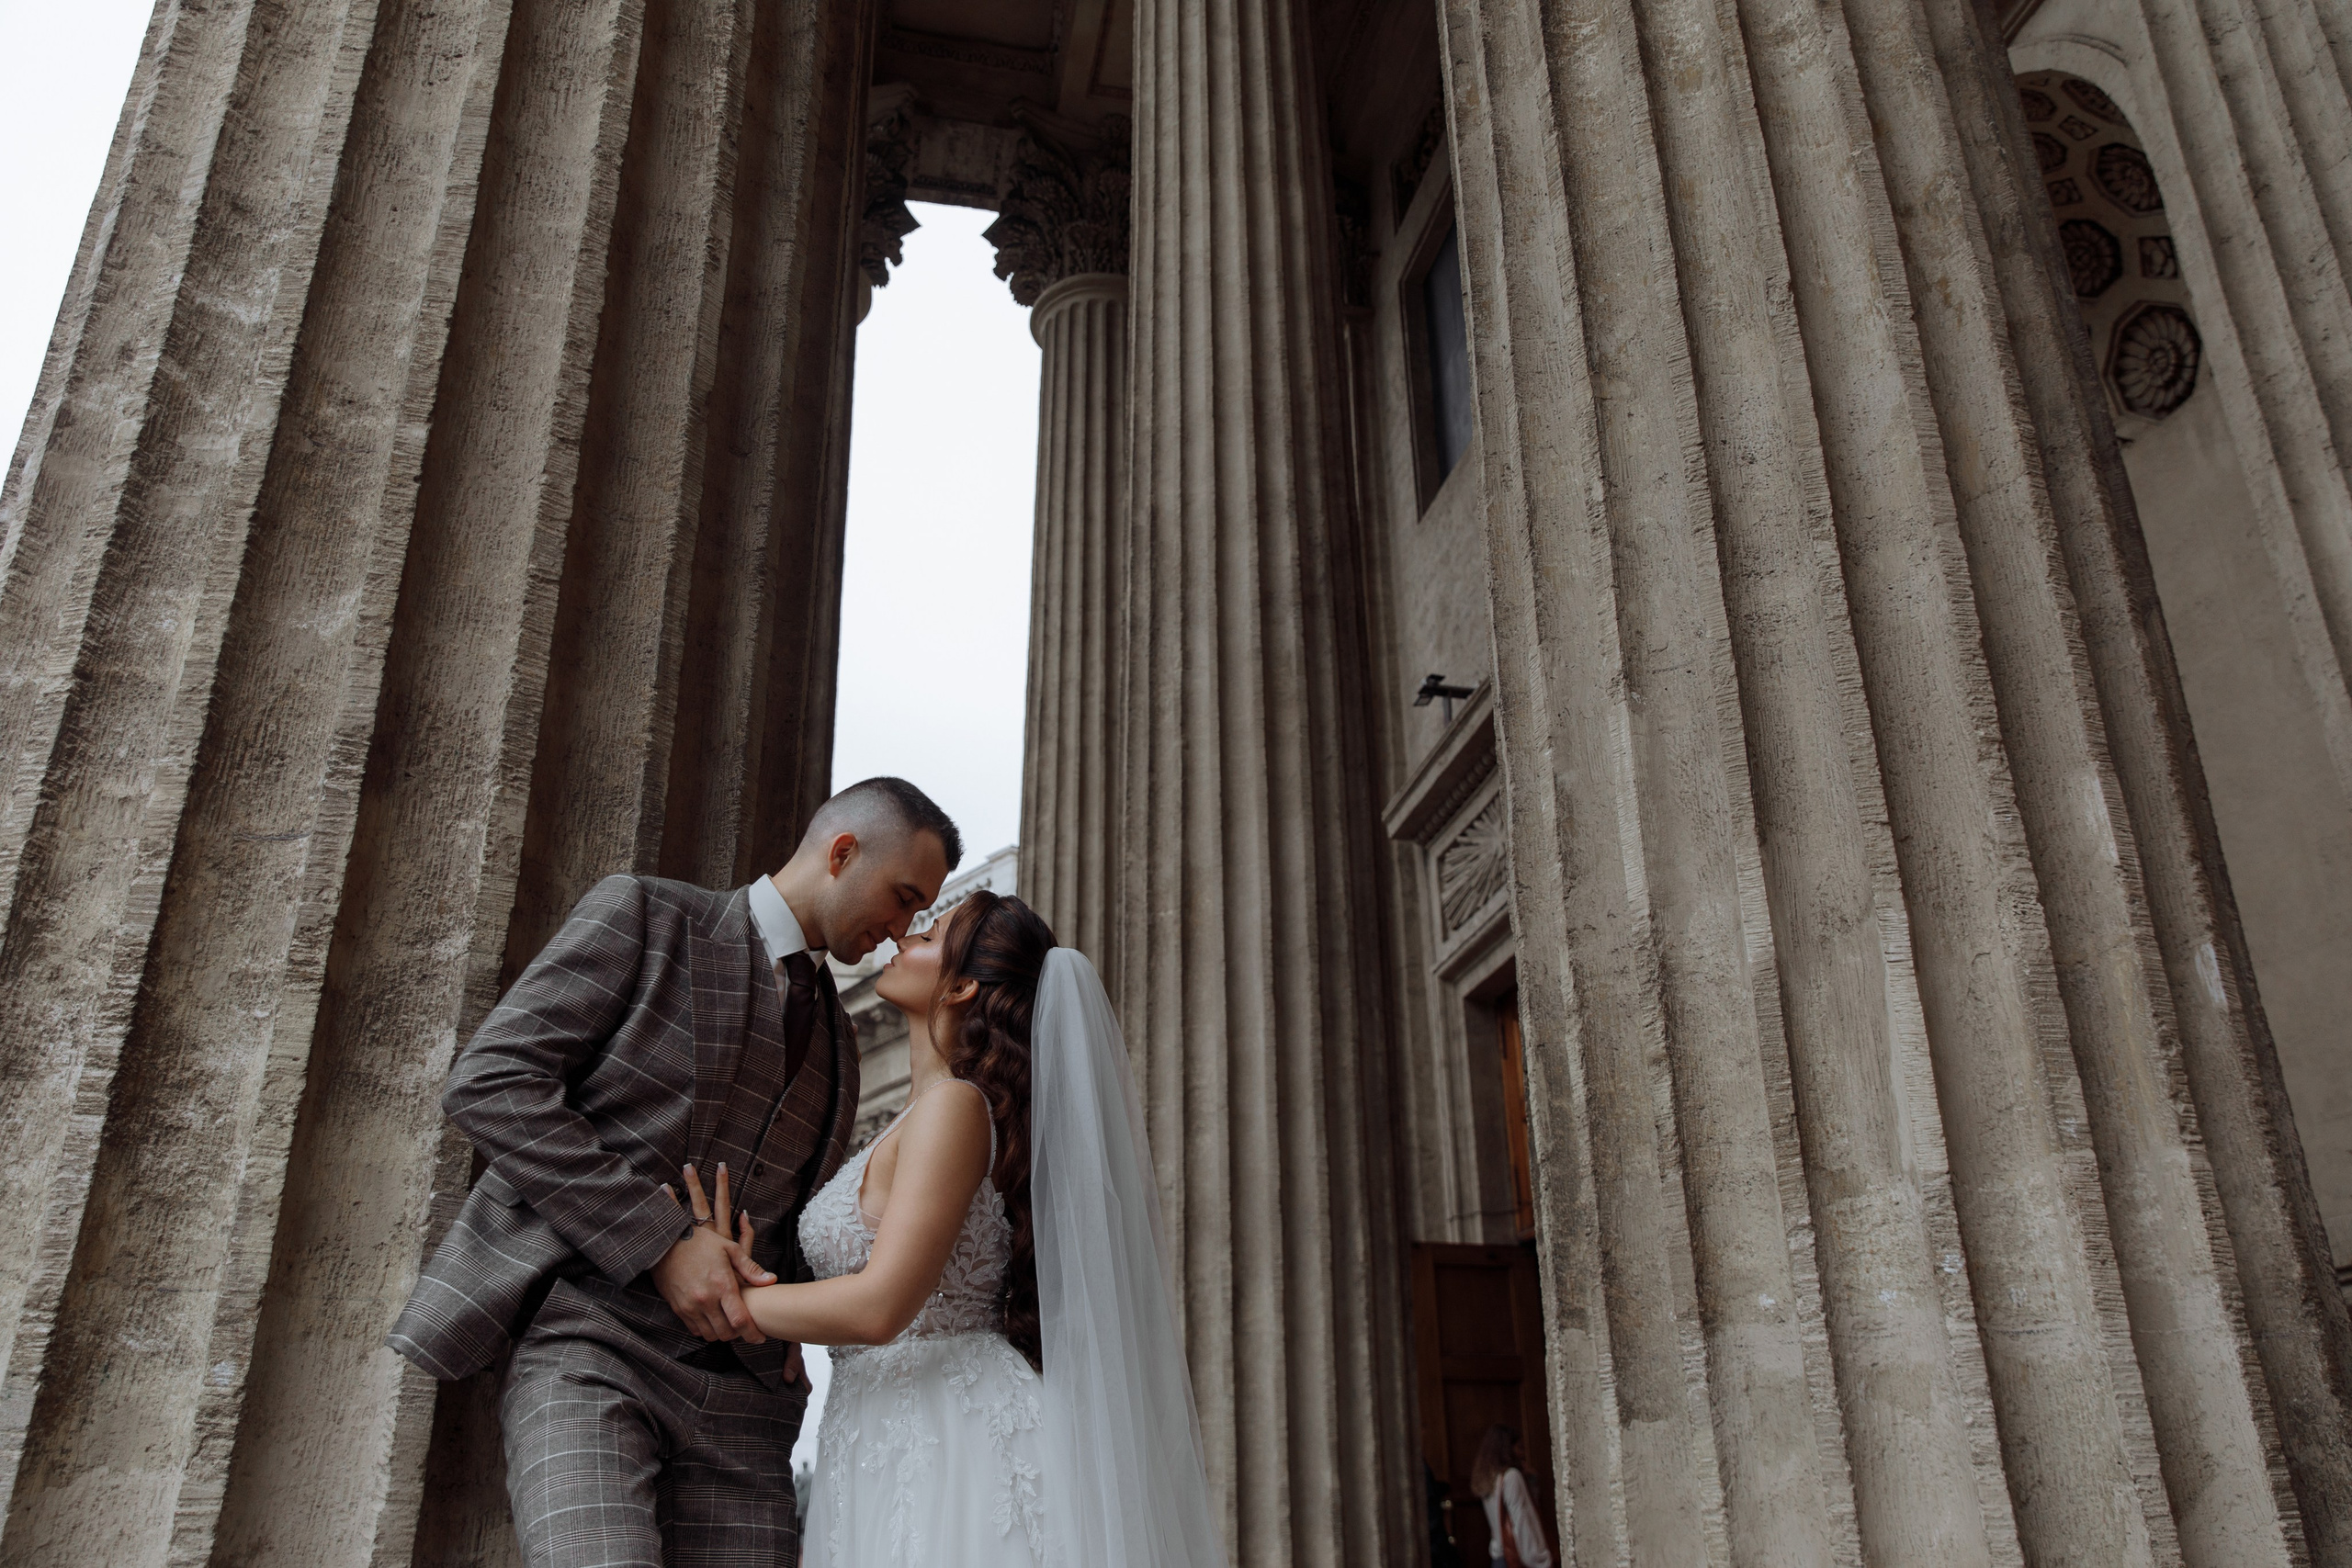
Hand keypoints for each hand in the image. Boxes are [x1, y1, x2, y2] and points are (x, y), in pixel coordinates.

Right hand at [650, 1163, 775, 1341]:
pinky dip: (706, 1329)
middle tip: (745, 1329)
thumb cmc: (701, 1243)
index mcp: (722, 1285)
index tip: (760, 1338)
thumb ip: (750, 1269)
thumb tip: (771, 1281)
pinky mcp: (678, 1309)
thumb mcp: (729, 1249)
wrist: (666, 1243)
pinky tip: (713, 1320)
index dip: (752, 1334)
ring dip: (722, 1333)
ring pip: (710, 1335)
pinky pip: (695, 1330)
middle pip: (726, 1333)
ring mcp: (690, 1306)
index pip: (740, 1320)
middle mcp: (706, 1300)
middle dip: (738, 1335)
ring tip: (729, 1324)